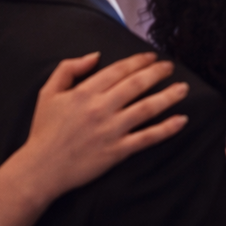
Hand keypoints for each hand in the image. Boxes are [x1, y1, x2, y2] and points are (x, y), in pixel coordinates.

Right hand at [21, 52, 188, 198]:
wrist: (41, 169)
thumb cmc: (44, 131)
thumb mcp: (48, 93)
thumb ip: (68, 68)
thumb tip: (94, 56)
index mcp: (85, 92)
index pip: (118, 70)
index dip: (138, 61)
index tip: (151, 57)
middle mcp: (101, 108)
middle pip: (137, 84)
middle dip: (158, 72)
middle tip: (171, 67)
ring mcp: (111, 130)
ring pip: (147, 108)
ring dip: (168, 96)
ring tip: (183, 88)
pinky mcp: (117, 151)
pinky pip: (147, 138)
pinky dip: (166, 129)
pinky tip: (181, 120)